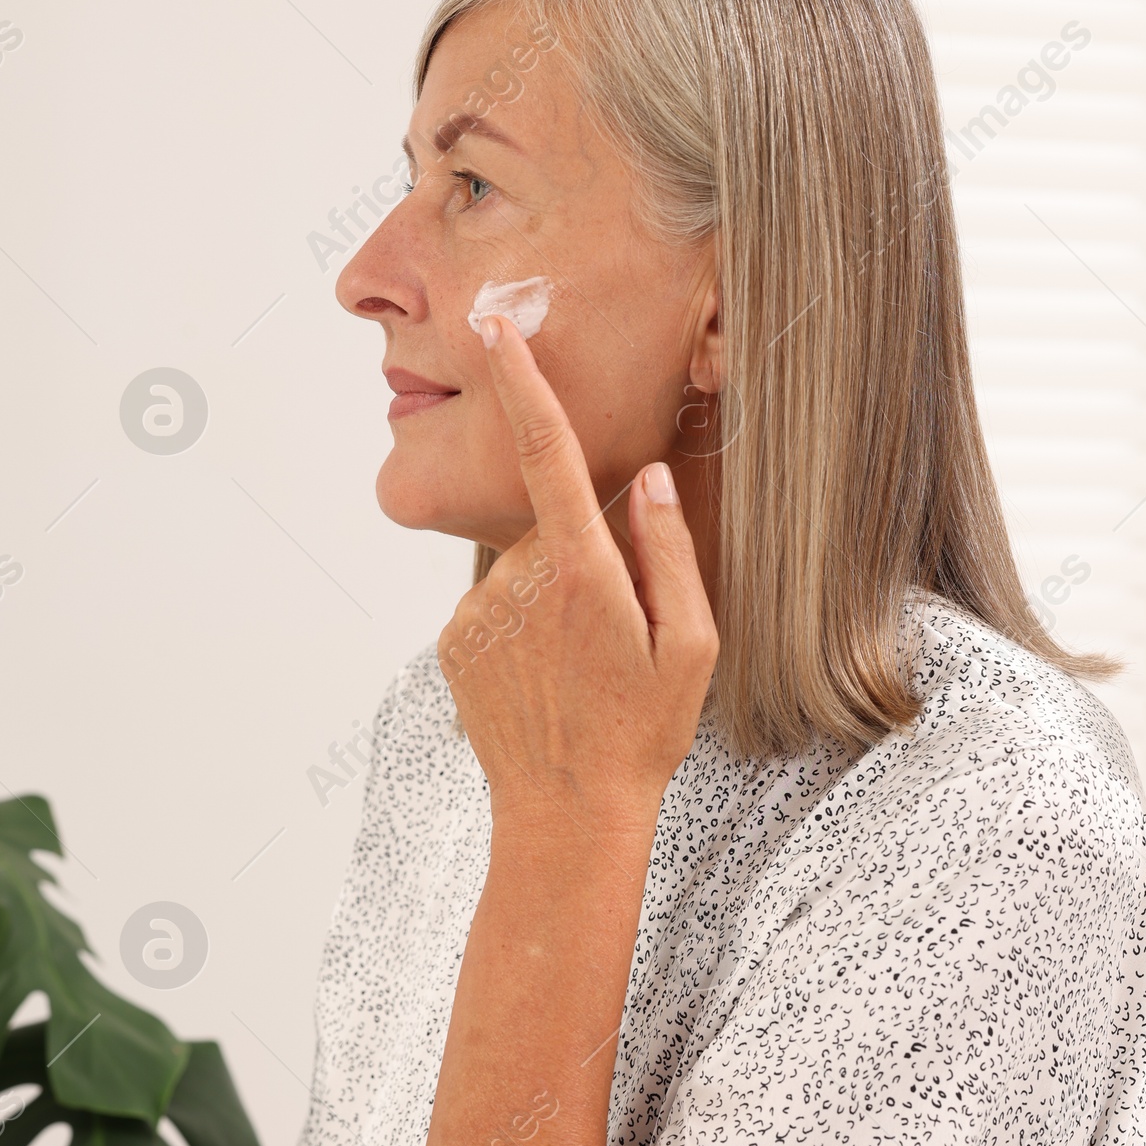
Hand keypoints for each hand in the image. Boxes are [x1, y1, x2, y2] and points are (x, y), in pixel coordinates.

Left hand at [438, 313, 717, 832]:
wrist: (565, 817)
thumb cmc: (642, 735)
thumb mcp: (692, 647)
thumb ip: (671, 553)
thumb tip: (645, 478)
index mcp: (584, 574)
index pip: (549, 455)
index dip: (523, 384)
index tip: (497, 328)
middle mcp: (520, 583)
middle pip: (558, 528)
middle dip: (588, 558)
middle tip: (617, 635)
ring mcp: (479, 612)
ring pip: (526, 570)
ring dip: (556, 600)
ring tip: (580, 670)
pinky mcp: (454, 640)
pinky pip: (496, 606)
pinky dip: (523, 628)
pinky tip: (547, 681)